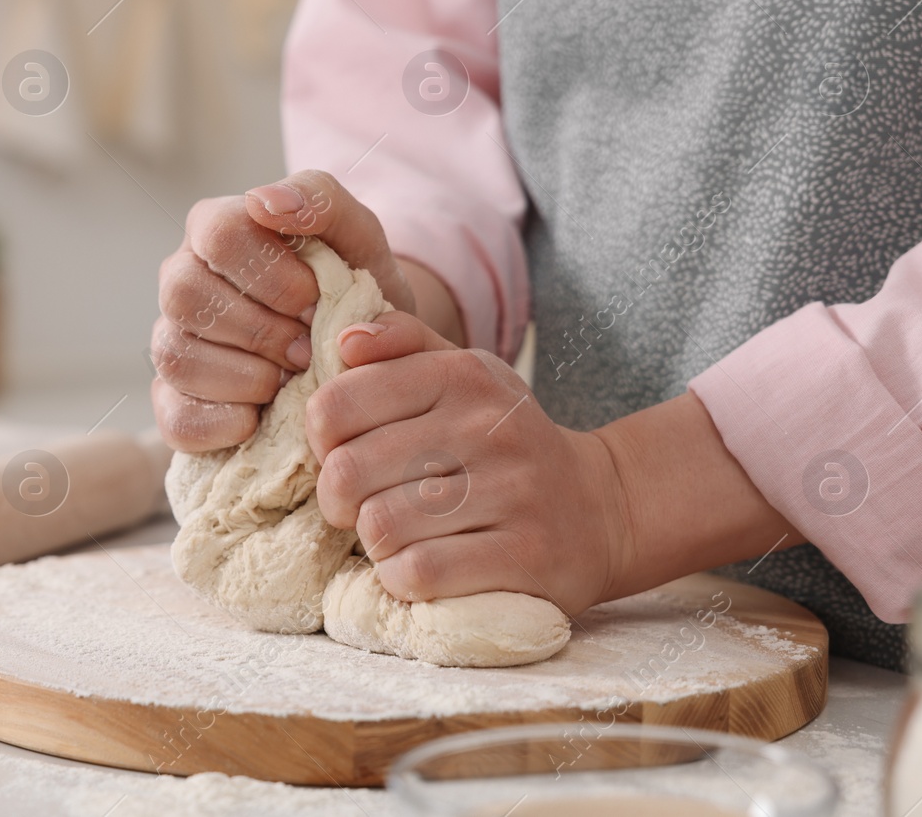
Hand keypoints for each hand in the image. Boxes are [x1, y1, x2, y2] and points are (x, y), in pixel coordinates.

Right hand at [152, 170, 415, 451]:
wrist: (366, 350)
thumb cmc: (354, 282)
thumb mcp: (357, 234)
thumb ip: (319, 198)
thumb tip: (265, 202)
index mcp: (215, 227)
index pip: (218, 234)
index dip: (271, 274)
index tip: (315, 301)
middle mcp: (181, 279)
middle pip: (185, 295)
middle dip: (260, 330)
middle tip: (308, 348)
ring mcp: (171, 340)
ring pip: (177, 356)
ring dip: (247, 377)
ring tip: (291, 381)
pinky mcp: (174, 399)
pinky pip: (175, 416)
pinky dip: (223, 422)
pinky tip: (262, 417)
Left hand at [307, 313, 802, 615]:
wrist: (602, 508)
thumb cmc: (505, 441)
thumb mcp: (466, 374)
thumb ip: (402, 344)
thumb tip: (344, 342)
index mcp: (463, 376)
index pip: (338, 405)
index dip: (319, 441)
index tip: (338, 455)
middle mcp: (489, 428)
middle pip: (349, 472)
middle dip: (337, 499)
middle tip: (356, 507)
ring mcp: (513, 493)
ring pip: (380, 527)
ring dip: (372, 542)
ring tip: (394, 536)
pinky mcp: (526, 557)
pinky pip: (419, 574)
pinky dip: (399, 579)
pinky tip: (415, 567)